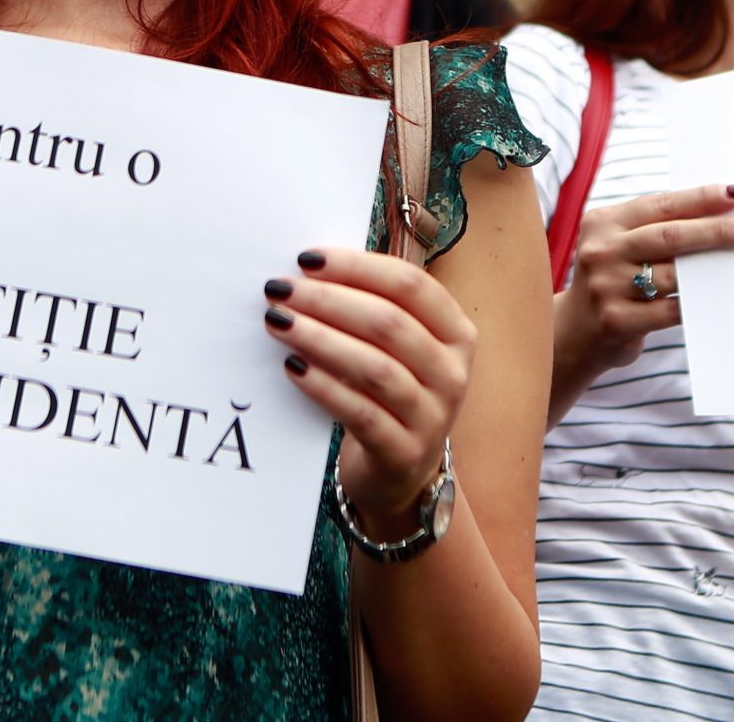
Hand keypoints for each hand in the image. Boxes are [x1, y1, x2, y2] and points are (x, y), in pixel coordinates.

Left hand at [265, 247, 472, 529]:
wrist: (400, 473)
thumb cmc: (389, 392)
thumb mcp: (396, 349)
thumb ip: (369, 306)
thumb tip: (309, 269)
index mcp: (456, 333)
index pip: (410, 285)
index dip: (357, 266)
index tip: (307, 259)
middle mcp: (452, 373)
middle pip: (389, 323)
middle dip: (327, 300)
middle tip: (279, 290)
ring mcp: (433, 417)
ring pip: (374, 368)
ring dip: (320, 339)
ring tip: (278, 322)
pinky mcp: (404, 453)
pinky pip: (361, 413)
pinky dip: (324, 386)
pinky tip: (292, 367)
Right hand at [555, 183, 733, 373]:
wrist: (574, 333)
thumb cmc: (612, 281)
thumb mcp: (620, 245)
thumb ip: (656, 230)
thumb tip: (720, 216)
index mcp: (603, 222)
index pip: (661, 204)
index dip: (702, 198)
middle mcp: (602, 250)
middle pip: (670, 235)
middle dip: (716, 230)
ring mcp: (606, 286)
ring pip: (673, 274)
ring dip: (712, 269)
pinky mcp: (616, 320)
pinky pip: (670, 310)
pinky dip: (696, 304)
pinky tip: (717, 298)